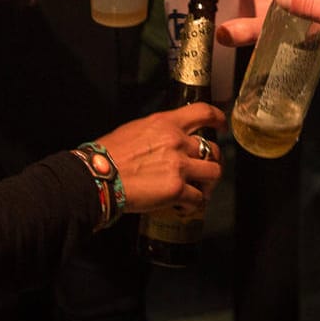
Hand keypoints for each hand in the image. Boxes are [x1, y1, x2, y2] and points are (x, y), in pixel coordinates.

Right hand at [97, 102, 225, 212]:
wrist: (97, 175)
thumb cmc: (108, 154)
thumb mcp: (135, 129)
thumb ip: (157, 133)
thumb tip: (165, 141)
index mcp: (166, 123)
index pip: (202, 112)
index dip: (218, 118)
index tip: (222, 125)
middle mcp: (177, 141)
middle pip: (213, 149)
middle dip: (212, 162)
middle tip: (205, 172)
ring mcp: (179, 166)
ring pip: (213, 174)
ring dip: (208, 184)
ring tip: (198, 192)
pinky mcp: (176, 189)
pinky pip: (198, 199)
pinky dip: (193, 205)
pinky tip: (183, 207)